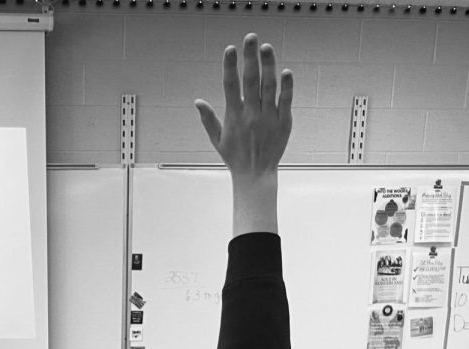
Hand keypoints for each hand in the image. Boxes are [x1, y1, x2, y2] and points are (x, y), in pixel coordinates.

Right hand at [194, 36, 292, 179]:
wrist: (255, 176)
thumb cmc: (235, 157)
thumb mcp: (218, 140)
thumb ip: (208, 119)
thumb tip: (197, 102)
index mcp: (234, 117)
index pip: (230, 86)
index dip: (230, 66)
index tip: (230, 49)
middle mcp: (251, 115)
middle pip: (250, 80)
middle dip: (250, 57)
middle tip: (250, 37)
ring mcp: (268, 118)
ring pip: (269, 86)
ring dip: (268, 65)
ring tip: (266, 47)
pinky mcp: (283, 123)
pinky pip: (286, 101)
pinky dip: (286, 87)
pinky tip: (285, 71)